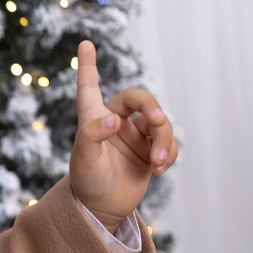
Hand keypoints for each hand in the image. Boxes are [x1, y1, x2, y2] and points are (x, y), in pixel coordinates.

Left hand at [69, 40, 176, 231]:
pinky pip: (168, 143)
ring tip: (158, 161)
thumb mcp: (84, 158)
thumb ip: (93, 135)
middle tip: (156, 120)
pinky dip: (168, 153)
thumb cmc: (86, 181)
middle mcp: (114, 121)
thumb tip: (114, 119)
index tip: (85, 43)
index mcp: (93, 118)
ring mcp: (134, 136)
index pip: (90, 86)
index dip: (87, 65)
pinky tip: (160, 168)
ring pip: (159, 123)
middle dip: (151, 107)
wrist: (101, 209)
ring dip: (164, 139)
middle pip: (139, 98)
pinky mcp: (150, 151)